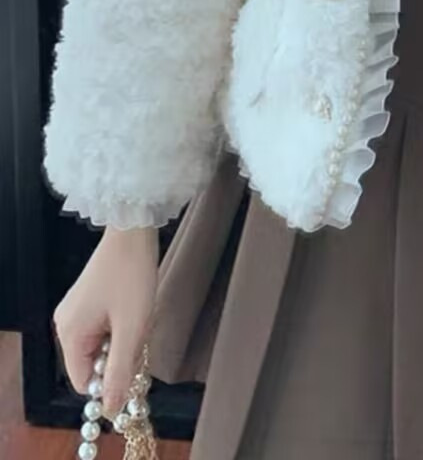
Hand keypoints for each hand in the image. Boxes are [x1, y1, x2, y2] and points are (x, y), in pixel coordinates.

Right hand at [52, 226, 158, 418]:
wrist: (133, 231)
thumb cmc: (132, 276)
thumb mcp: (131, 328)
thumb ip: (119, 371)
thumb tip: (109, 409)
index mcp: (70, 333)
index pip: (83, 381)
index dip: (108, 381)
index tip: (133, 365)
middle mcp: (66, 324)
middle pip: (93, 362)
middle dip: (119, 356)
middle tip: (140, 335)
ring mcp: (76, 310)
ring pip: (102, 344)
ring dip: (124, 339)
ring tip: (140, 316)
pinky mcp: (89, 300)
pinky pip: (105, 327)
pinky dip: (123, 326)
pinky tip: (136, 308)